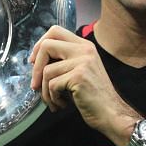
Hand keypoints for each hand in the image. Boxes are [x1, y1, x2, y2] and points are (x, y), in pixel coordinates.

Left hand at [29, 26, 137, 142]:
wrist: (111, 114)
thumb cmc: (93, 97)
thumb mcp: (80, 70)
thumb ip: (64, 60)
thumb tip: (35, 60)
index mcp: (85, 46)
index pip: (55, 31)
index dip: (39, 45)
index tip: (34, 61)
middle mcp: (85, 50)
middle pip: (46, 45)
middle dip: (36, 68)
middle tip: (36, 84)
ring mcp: (82, 62)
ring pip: (47, 71)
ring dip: (45, 91)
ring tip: (53, 101)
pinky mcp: (79, 76)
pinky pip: (52, 85)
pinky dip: (52, 98)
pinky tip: (62, 104)